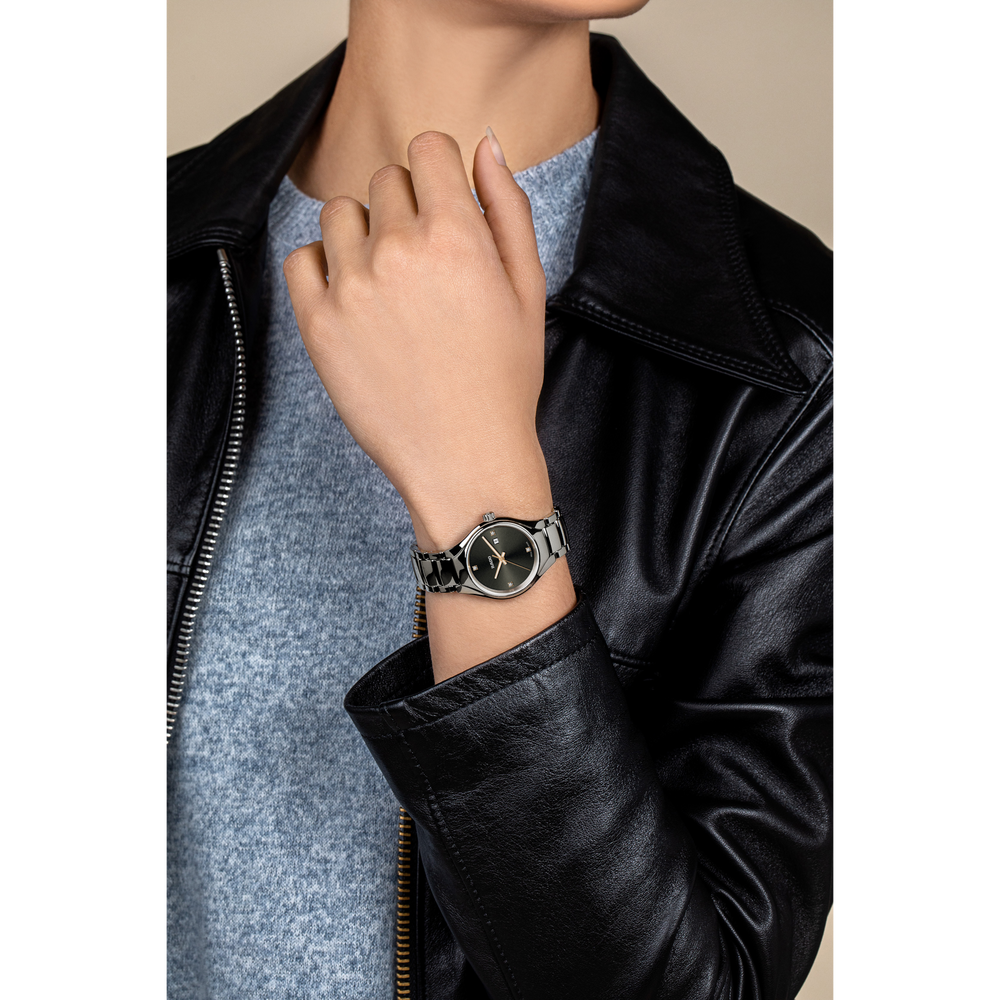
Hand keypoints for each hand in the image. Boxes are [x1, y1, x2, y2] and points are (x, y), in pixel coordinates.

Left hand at [283, 130, 550, 550]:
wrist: (464, 456)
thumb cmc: (503, 379)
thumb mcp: (527, 288)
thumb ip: (507, 208)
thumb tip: (484, 144)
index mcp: (456, 235)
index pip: (428, 148)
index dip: (440, 172)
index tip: (443, 206)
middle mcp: (399, 250)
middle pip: (387, 181)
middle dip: (408, 209)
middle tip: (426, 266)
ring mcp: (352, 286)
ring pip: (340, 213)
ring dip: (363, 232)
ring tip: (388, 281)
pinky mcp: (319, 323)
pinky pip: (301, 258)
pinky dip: (323, 266)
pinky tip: (353, 295)